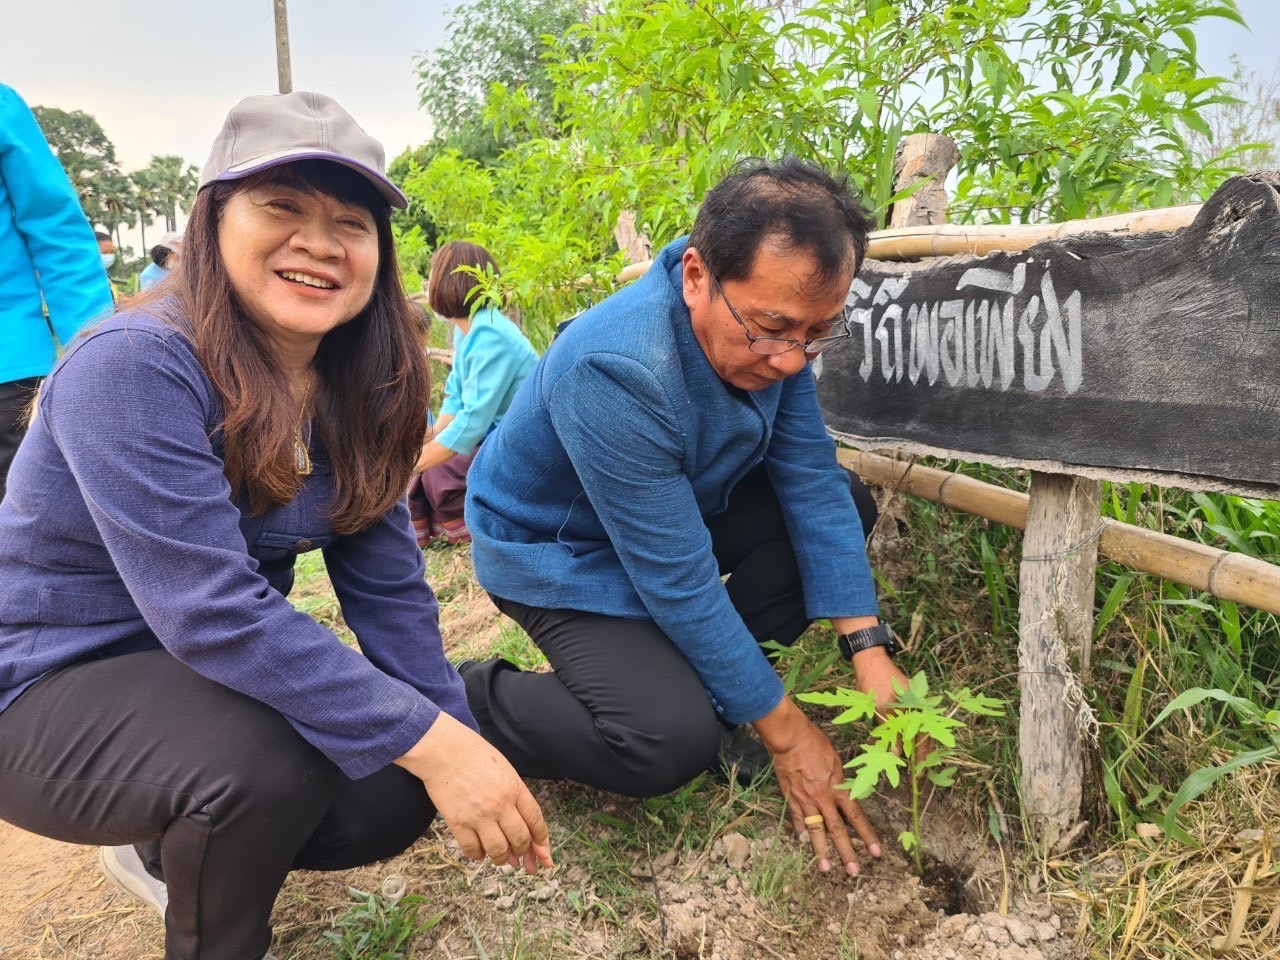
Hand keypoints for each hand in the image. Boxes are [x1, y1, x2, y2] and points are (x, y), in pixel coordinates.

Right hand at [395, 713, 552, 873]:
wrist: (443, 750)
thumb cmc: (474, 755)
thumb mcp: (505, 770)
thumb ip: (515, 795)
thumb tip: (517, 824)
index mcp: (515, 788)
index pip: (536, 821)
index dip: (542, 841)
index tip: (544, 853)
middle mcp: (500, 805)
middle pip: (520, 839)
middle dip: (524, 854)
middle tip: (521, 859)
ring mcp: (479, 815)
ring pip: (498, 850)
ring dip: (502, 858)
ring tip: (500, 859)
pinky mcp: (458, 823)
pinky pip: (473, 849)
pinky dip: (479, 856)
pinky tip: (480, 853)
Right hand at [753, 697, 881, 875]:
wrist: (791, 739)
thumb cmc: (816, 744)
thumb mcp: (837, 761)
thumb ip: (841, 781)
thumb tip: (845, 794)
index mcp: (838, 789)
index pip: (857, 817)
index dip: (867, 835)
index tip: (876, 852)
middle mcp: (824, 799)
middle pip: (838, 830)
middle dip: (847, 852)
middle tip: (854, 871)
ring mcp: (807, 801)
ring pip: (816, 830)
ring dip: (821, 851)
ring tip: (825, 868)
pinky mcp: (792, 798)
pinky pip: (798, 819)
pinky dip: (801, 831)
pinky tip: (803, 843)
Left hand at [852, 648, 932, 761]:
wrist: (869, 661)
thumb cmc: (877, 683)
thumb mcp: (882, 709)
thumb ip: (890, 731)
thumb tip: (895, 754)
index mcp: (920, 709)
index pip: (926, 738)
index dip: (922, 757)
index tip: (919, 773)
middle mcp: (919, 708)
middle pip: (922, 736)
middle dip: (918, 754)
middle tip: (914, 772)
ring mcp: (911, 705)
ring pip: (913, 731)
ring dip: (909, 746)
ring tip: (906, 764)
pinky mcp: (902, 704)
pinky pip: (904, 724)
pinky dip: (900, 735)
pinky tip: (895, 746)